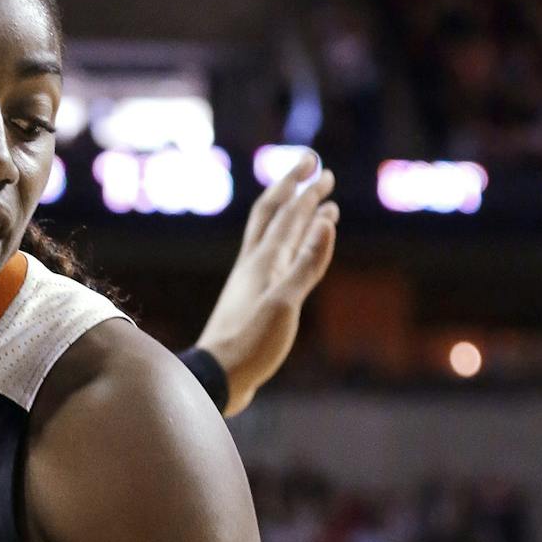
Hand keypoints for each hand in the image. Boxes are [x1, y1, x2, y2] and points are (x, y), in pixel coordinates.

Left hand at [193, 149, 338, 415]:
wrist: (217, 378)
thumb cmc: (249, 345)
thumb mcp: (283, 304)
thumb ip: (306, 264)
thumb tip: (325, 221)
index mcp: (263, 262)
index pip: (288, 215)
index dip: (306, 191)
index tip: (323, 169)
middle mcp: (254, 265)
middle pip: (273, 215)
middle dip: (292, 187)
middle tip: (311, 164)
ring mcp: (252, 282)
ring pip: (276, 238)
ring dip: (298, 218)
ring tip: (320, 206)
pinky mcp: (253, 301)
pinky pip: (278, 263)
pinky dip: (294, 249)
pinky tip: (299, 254)